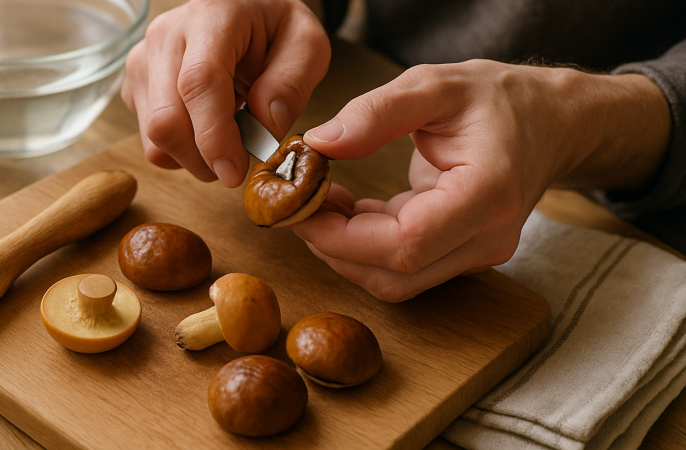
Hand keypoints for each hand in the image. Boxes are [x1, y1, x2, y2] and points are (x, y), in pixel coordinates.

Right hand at [121, 0, 329, 186]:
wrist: (245, 13)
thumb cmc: (275, 30)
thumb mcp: (307, 47)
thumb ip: (291, 85)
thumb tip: (265, 128)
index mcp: (211, 16)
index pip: (199, 83)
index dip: (214, 135)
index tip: (234, 171)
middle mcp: (166, 36)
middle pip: (166, 119)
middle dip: (204, 158)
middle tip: (238, 164)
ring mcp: (144, 61)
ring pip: (154, 137)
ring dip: (194, 158)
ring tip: (227, 139)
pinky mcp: (136, 86)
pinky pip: (150, 140)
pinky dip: (181, 151)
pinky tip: (206, 129)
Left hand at [293, 59, 669, 301]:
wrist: (551, 122)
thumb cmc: (500, 100)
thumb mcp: (435, 85)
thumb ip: (375, 112)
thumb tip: (318, 144)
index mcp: (487, 195)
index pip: (405, 244)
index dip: (341, 237)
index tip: (300, 207)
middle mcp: (486, 238)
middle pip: (394, 275)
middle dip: (333, 247)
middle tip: (297, 204)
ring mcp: (476, 253)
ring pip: (394, 280)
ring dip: (344, 250)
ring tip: (318, 201)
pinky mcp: (461, 254)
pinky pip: (401, 265)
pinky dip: (363, 244)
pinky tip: (342, 208)